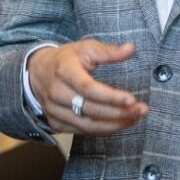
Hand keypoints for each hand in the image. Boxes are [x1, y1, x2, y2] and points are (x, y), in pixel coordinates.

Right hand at [26, 40, 146, 133]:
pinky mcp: (56, 123)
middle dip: (119, 112)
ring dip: (114, 124)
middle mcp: (56, 92)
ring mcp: (54, 110)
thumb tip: (131, 49)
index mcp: (63, 70)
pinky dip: (102, 130)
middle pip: (89, 109)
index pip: (87, 88)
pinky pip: (82, 131)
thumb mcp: (85, 48)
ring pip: (87, 125)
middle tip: (141, 110)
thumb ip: (109, 51)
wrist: (37, 72)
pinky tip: (119, 123)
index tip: (132, 99)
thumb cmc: (66, 59)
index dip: (110, 96)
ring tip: (135, 118)